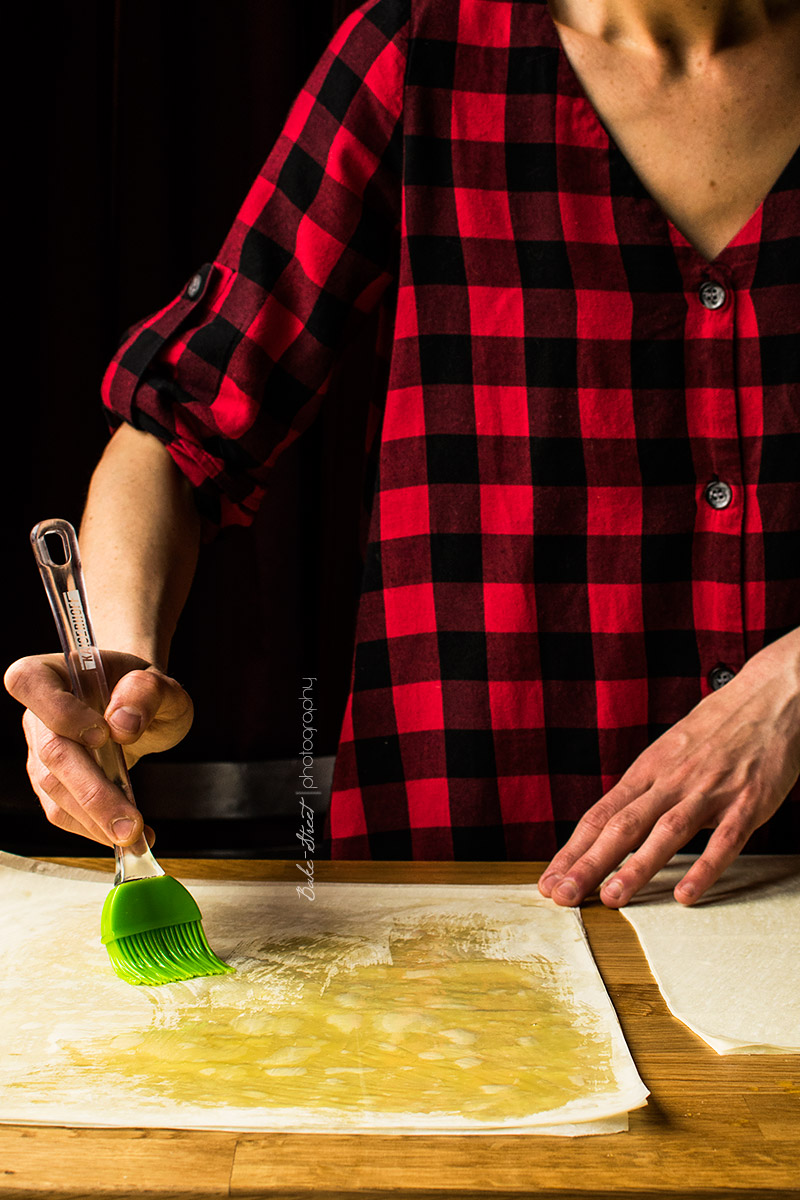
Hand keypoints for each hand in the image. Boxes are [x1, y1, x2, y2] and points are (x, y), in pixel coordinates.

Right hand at [4, 652, 193, 847]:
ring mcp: (40, 751)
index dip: (60, 711)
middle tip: (130, 824)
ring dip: (95, 819)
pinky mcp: (51, 783)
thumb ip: (147, 693)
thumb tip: (121, 725)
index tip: (104, 734)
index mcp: (57, 673)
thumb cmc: (144, 692)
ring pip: (54, 790)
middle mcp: (39, 713)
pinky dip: (93, 828)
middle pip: (51, 753)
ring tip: (136, 836)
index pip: (30, 681)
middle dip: (93, 793)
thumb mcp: (162, 684)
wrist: (137, 706)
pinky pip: (62, 811)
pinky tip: (126, 836)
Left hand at [538, 632, 799, 907]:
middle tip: (562, 895)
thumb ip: (644, 790)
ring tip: (612, 898)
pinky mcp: (747, 802)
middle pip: (622, 826)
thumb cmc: (716, 729)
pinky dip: (704, 867)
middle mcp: (671, 780)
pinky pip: (724, 840)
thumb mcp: (669, 753)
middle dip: (589, 863)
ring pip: (666, 832)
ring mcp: (709, 791)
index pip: (600, 815)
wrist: (768, 697)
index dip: (573, 850)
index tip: (549, 881)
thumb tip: (611, 825)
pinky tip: (686, 894)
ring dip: (637, 866)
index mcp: (648, 770)